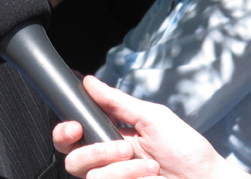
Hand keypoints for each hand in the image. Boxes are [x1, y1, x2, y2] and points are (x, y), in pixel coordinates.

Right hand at [53, 76, 250, 178]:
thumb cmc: (186, 150)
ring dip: (119, 166)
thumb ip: (117, 101)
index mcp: (109, 136)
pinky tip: (147, 176)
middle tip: (119, 147)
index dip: (64, 131)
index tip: (74, 126)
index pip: (73, 134)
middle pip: (70, 156)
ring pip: (88, 172)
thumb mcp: (152, 117)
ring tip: (148, 165)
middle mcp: (106, 161)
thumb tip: (89, 81)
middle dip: (92, 150)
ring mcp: (112, 178)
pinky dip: (126, 176)